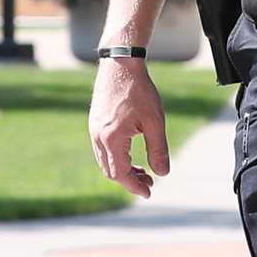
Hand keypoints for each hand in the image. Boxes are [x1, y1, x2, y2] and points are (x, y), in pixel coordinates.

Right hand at [91, 56, 170, 197]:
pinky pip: (102, 149)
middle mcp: (98, 137)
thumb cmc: (139, 90)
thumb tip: (162, 173)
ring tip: (142, 170)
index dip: (135, 186)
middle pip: (110, 171)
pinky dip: (116, 158)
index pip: (121, 174)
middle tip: (149, 182)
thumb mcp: (154, 122)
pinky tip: (130, 154)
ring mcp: (94, 130)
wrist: (121, 64)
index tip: (148, 192)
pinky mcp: (95, 123)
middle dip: (129, 180)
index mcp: (112, 139)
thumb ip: (158, 150)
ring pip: (105, 161)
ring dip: (122, 170)